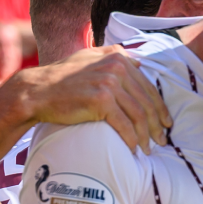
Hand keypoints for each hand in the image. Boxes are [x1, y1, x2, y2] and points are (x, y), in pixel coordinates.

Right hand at [8, 46, 170, 149]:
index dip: (159, 107)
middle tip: (162, 140)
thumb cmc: (61, 78)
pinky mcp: (100, 101)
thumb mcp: (88, 57)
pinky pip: (124, 124)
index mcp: (117, 58)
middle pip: (146, 101)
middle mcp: (116, 68)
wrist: (37, 91)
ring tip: (149, 149)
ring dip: (146, 135)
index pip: (147, 86)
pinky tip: (133, 148)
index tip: (165, 122)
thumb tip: (138, 62)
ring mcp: (109, 84)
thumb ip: (113, 55)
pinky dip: (131, 139)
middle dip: (157, 124)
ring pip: (138, 114)